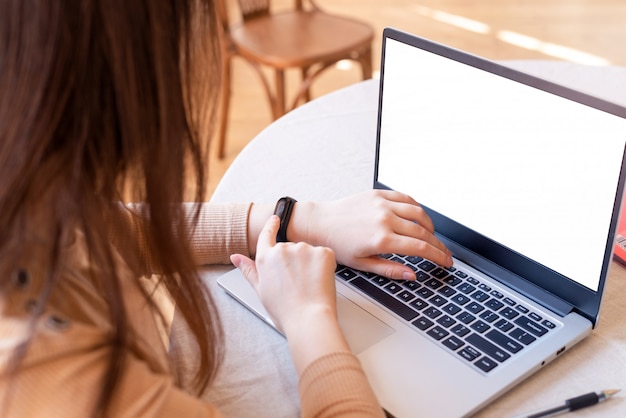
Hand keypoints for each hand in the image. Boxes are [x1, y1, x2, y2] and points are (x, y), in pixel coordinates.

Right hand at [230, 215, 338, 335]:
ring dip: (310, 264)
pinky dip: (324, 266)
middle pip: (291, 249)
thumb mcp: (260, 290)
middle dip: (295, 262)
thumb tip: (235, 257)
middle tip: (298, 284)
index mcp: (266, 258)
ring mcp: (304, 249)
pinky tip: (319, 281)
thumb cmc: (285, 311)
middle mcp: (283, 249)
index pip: (267, 235)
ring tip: (308, 285)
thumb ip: (249, 270)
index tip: (275, 220)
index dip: (271, 226)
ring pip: (308, 252)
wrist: (309, 319)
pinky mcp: (323, 252)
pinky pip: (324, 255)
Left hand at [298, 190, 451, 279]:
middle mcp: (384, 219)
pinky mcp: (378, 194)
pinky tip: (419, 217)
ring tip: (433, 236)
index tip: (447, 262)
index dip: (438, 256)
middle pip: (423, 231)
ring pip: (418, 213)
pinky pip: (406, 198)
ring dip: (430, 225)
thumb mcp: (362, 264)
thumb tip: (412, 275)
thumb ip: (390, 269)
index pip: (420, 248)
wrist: (320, 223)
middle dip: (438, 244)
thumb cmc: (337, 245)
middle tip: (445, 253)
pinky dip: (417, 207)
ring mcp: (382, 204)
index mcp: (381, 239)